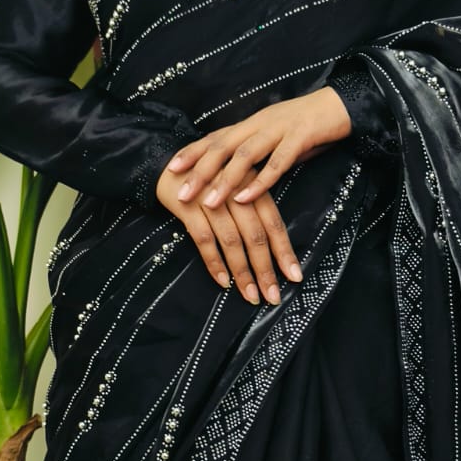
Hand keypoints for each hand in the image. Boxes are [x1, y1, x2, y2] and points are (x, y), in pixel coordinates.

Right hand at [155, 160, 304, 304]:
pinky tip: (223, 281)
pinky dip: (214, 262)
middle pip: (255, 235)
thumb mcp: (235, 187)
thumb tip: (273, 251)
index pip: (273, 222)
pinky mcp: (188, 206)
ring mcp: (210, 198)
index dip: (284, 251)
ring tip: (250, 295)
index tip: (294, 277)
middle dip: (265, 269)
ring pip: (232, 240)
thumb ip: (253, 210)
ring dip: (242, 272)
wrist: (165, 164)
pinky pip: (204, 239)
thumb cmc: (207, 181)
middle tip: (272, 296)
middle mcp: (234, 191)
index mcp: (251, 186)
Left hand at [164, 87, 351, 213]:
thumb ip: (256, 155)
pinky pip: (277, 162)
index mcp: (250, 124)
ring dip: (224, 179)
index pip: (214, 138)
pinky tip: (246, 198)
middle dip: (199, 171)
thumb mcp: (275, 140)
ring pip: (245, 154)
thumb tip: (235, 178)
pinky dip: (260, 181)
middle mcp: (259, 123)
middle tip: (181, 193)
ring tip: (208, 202)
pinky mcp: (301, 137)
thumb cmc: (307, 128)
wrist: (342, 106)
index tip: (170, 169)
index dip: (191, 152)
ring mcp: (279, 129)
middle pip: (222, 146)